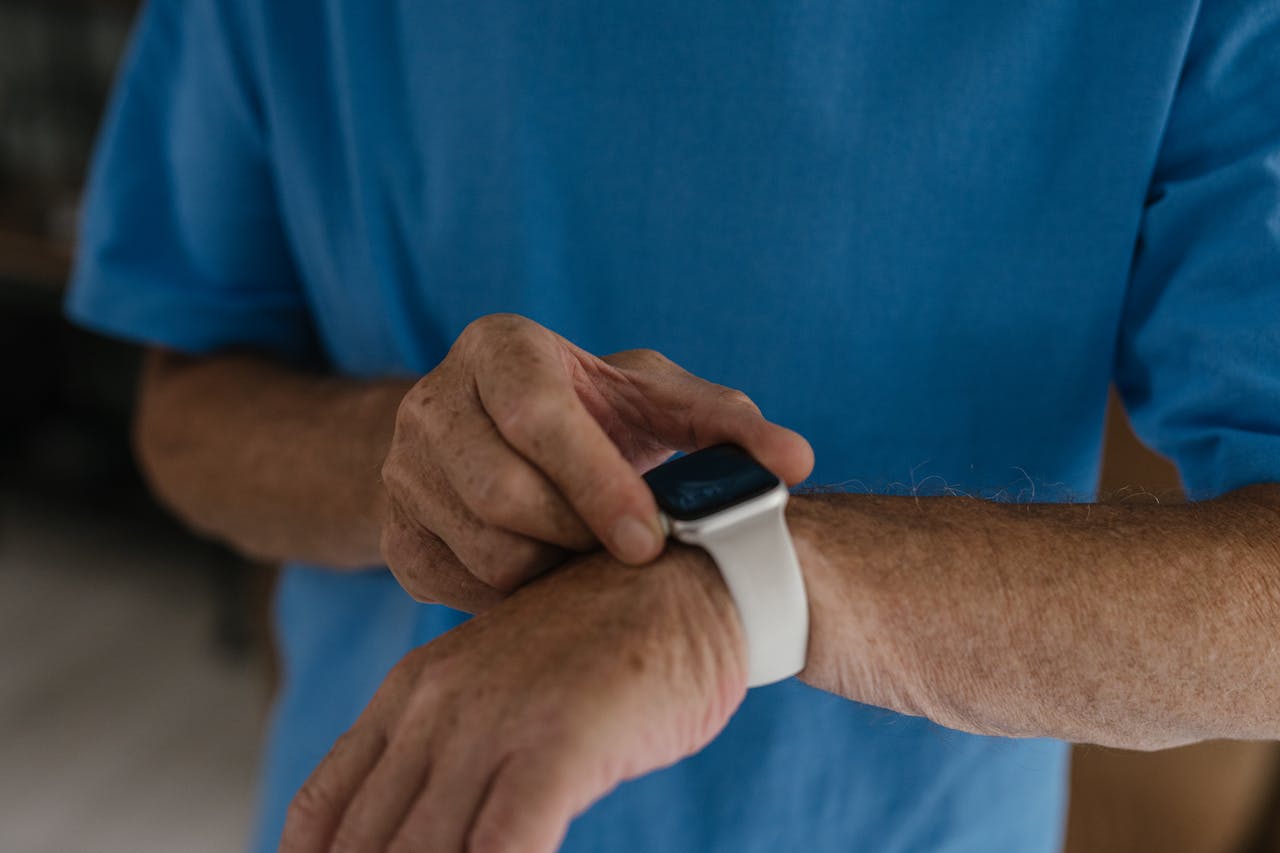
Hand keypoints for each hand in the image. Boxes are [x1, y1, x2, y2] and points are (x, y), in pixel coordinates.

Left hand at [280, 546, 746, 852]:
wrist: (689, 582)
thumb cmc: (602, 647)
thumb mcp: (495, 684)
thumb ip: (446, 748)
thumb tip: (418, 830)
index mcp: (410, 692)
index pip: (322, 813)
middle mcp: (437, 706)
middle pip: (369, 846)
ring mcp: (496, 720)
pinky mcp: (560, 741)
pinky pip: (505, 845)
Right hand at [380, 313, 812, 610]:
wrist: (503, 441)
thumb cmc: (597, 415)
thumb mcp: (658, 402)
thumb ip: (726, 424)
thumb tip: (796, 461)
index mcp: (498, 348)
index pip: (537, 418)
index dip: (596, 484)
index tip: (649, 542)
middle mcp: (432, 401)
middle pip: (500, 494)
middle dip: (578, 538)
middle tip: (632, 557)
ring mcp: (402, 470)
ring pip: (482, 550)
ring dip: (554, 573)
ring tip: (596, 560)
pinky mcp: (396, 533)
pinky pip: (461, 587)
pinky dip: (518, 597)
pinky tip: (555, 575)